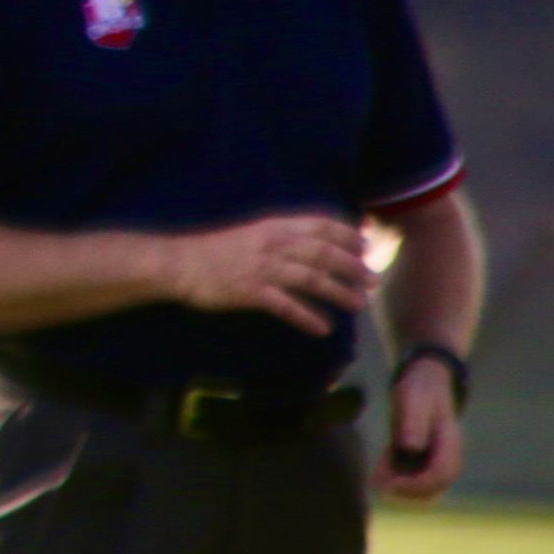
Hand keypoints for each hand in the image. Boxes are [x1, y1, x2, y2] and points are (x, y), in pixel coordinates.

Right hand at [154, 210, 376, 331]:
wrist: (180, 263)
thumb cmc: (216, 249)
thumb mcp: (253, 231)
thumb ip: (283, 234)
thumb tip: (315, 241)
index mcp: (276, 226)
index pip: (322, 225)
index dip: (349, 235)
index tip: (366, 247)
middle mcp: (274, 244)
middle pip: (325, 253)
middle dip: (354, 267)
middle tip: (373, 280)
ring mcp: (264, 269)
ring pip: (313, 279)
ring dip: (340, 292)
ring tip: (359, 304)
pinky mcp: (252, 292)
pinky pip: (288, 306)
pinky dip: (308, 317)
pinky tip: (323, 328)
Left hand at [379, 355, 464, 502]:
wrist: (424, 380)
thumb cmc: (420, 389)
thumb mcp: (413, 400)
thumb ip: (413, 423)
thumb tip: (412, 448)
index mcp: (449, 443)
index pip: (441, 475)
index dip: (416, 485)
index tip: (390, 484)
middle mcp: (446, 456)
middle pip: (435, 489)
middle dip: (408, 494)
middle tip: (381, 487)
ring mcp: (435, 459)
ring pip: (424, 490)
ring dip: (400, 490)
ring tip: (377, 479)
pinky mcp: (423, 459)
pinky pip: (412, 480)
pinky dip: (395, 480)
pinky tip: (377, 473)